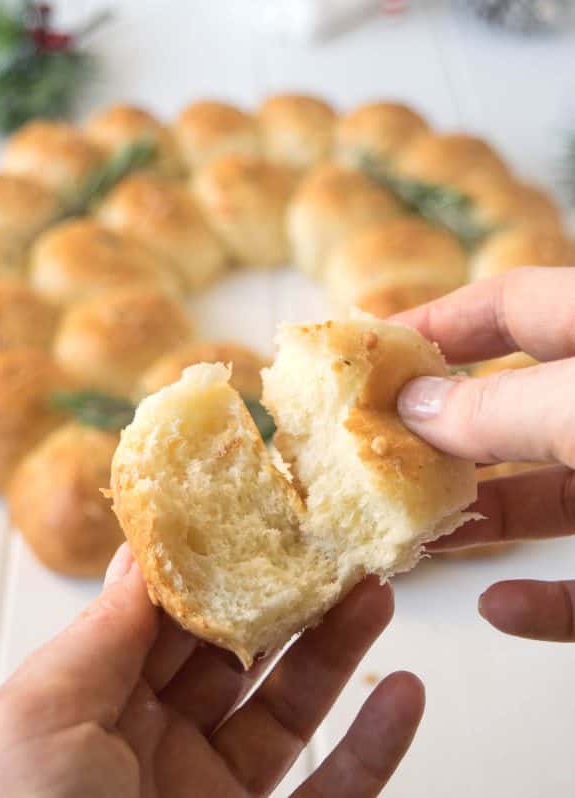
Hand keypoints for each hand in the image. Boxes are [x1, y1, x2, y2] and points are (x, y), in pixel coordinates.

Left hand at [0, 543, 423, 797]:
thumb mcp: (39, 713)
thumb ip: (103, 631)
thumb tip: (145, 549)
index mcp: (94, 705)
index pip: (168, 617)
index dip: (216, 563)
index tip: (260, 510)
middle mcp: (154, 745)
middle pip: (236, 654)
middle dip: (285, 594)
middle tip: (332, 540)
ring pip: (288, 712)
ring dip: (337, 651)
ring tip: (376, 591)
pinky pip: (333, 796)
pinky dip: (374, 747)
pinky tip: (404, 694)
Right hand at [393, 266, 574, 641]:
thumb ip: (496, 410)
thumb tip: (411, 406)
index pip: (509, 304)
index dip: (435, 321)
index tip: (363, 353)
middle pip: (515, 409)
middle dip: (442, 434)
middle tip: (368, 454)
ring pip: (548, 498)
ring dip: (481, 520)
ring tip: (413, 537)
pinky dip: (548, 602)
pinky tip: (502, 606)